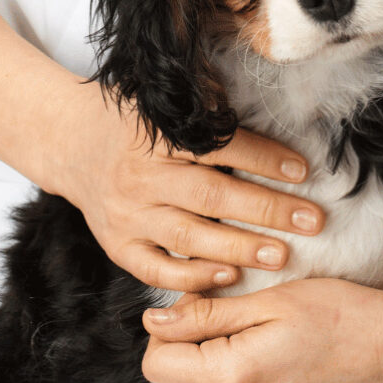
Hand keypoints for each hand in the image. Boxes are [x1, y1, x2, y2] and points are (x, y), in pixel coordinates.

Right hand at [48, 98, 324, 293]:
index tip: (303, 171)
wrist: (71, 144)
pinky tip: (230, 276)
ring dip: (240, 248)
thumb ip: (205, 113)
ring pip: (189, 238)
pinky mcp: (118, 245)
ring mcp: (127, 214)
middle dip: (266, 210)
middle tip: (311, 221)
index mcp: (155, 136)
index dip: (263, 159)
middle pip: (210, 197)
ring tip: (283, 256)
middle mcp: (139, 176)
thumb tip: (270, 114)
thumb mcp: (161, 106)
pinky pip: (158, 269)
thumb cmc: (133, 125)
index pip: (217, 147)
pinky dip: (195, 276)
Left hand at [139, 276, 382, 382]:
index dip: (168, 325)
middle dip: (188, 340)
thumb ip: (204, 315)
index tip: (200, 300)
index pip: (156, 361)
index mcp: (233, 380)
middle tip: (230, 307)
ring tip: (253, 326)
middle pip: (175, 375)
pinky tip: (266, 348)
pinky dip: (231, 373)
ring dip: (209, 356)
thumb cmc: (339, 314)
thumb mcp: (267, 302)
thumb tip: (153, 322)